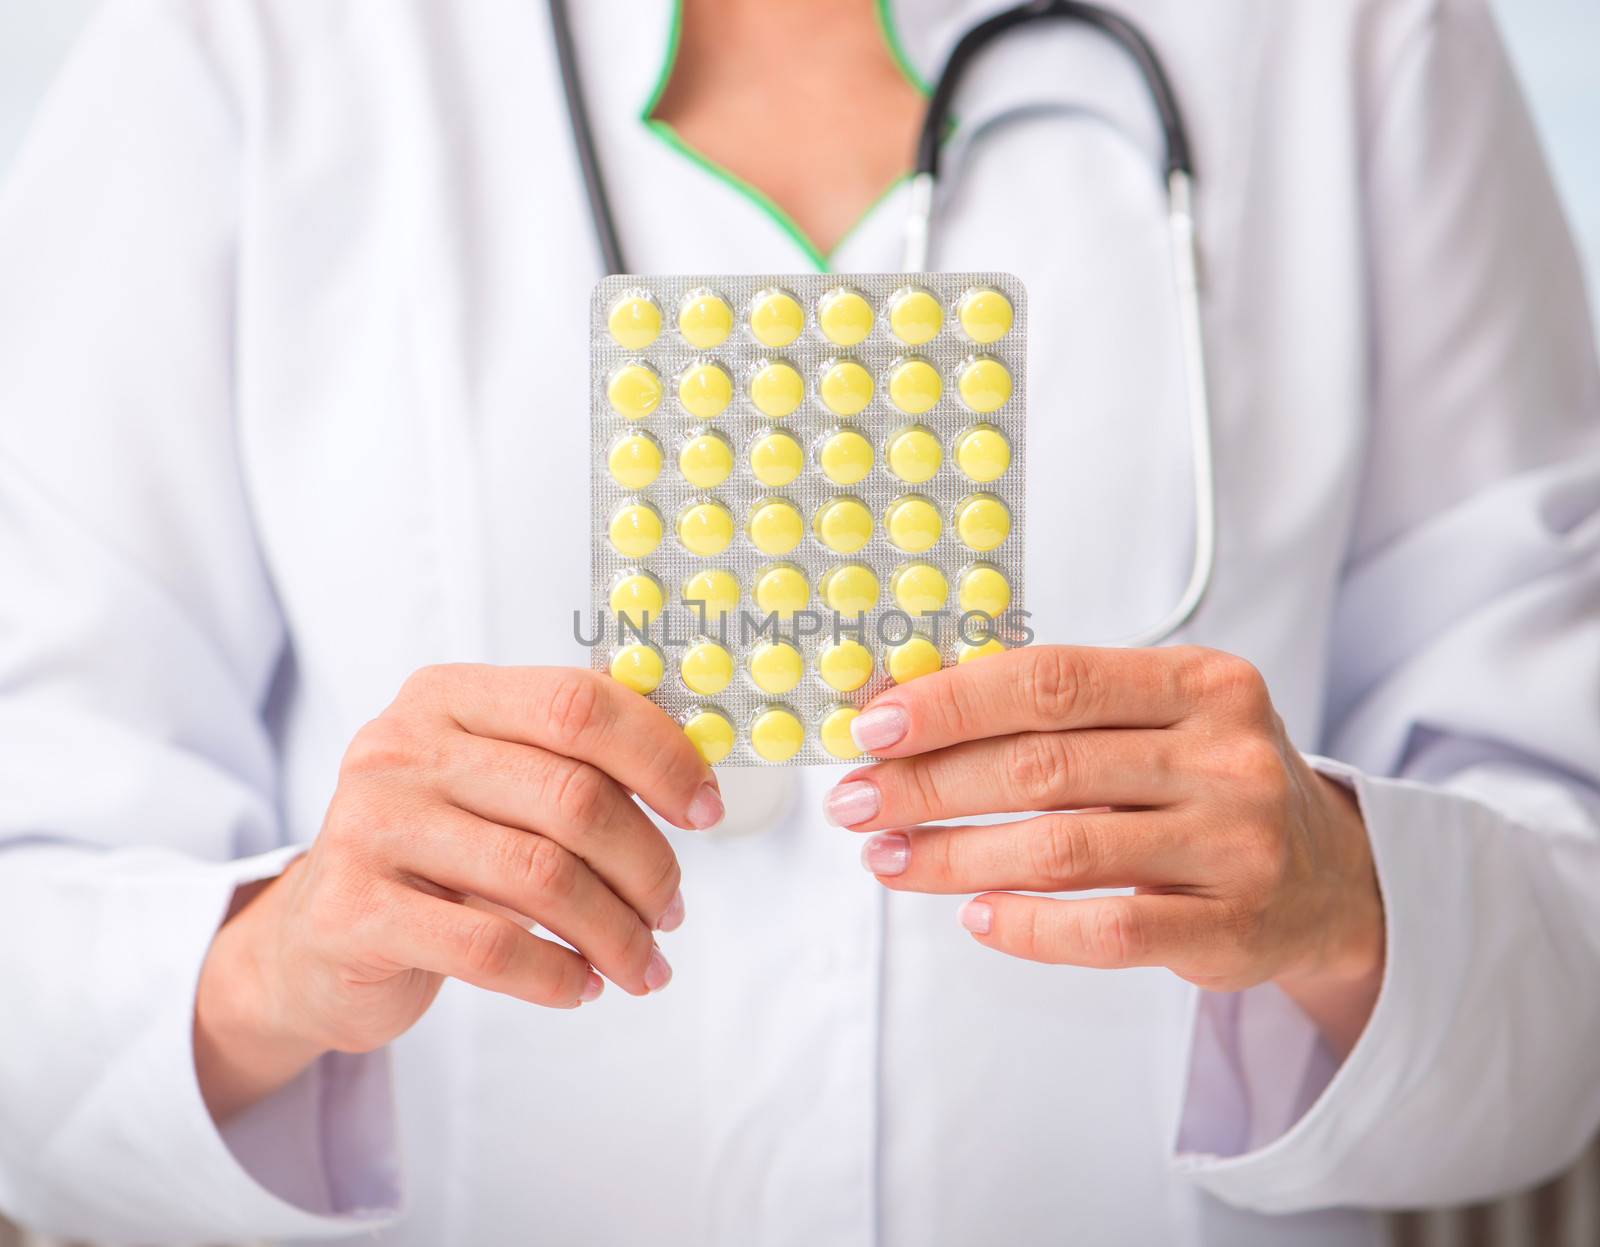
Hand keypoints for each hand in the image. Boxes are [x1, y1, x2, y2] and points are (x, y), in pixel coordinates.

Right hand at [195, 665, 722, 1119]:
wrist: (315, 941)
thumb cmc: (436, 852)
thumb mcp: (492, 781)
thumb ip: (572, 758)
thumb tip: (694, 769)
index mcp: (448, 696)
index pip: (578, 703)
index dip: (660, 756)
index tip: (706, 811)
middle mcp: (402, 746)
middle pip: (574, 798)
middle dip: (647, 866)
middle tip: (671, 912)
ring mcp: (370, 826)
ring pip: (543, 877)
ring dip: (615, 932)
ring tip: (640, 963)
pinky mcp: (354, 911)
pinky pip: (491, 947)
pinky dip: (556, 974)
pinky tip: (579, 987)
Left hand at [827, 646, 1383, 1053]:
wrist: (1332, 876)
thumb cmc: (1208, 781)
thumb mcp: (1158, 718)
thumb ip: (1055, 708)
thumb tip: (905, 705)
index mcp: (1201, 682)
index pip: (1054, 680)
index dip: (953, 702)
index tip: (874, 726)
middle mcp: (1226, 757)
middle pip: (1044, 767)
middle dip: (930, 785)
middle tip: (858, 801)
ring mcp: (1236, 845)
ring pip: (1062, 850)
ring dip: (955, 857)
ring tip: (889, 858)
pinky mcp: (1232, 928)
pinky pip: (1106, 930)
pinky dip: (1026, 925)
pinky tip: (973, 914)